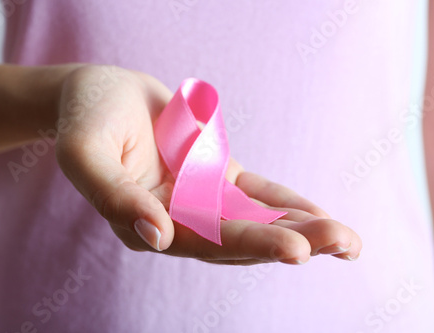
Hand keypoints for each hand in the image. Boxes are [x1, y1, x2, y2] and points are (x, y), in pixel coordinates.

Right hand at [55, 65, 361, 264]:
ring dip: (299, 230)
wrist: (101, 94)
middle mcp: (177, 221)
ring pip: (253, 222)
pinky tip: (319, 214)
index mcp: (145, 223)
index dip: (249, 245)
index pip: (204, 242)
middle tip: (342, 244)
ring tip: (347, 241)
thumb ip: (114, 196)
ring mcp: (199, 200)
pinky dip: (285, 205)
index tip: (296, 249)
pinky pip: (254, 196)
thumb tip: (157, 236)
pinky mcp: (214, 177)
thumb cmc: (86, 118)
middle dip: (290, 242)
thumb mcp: (86, 152)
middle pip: (238, 240)